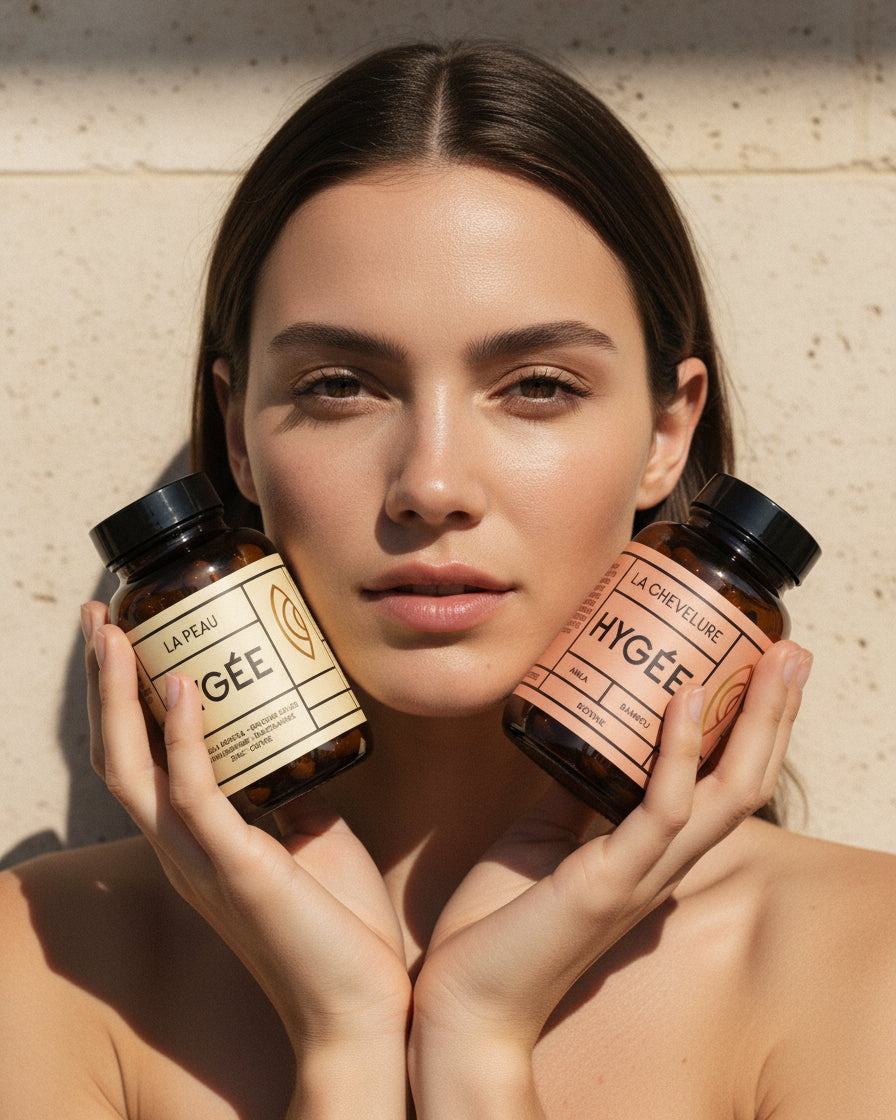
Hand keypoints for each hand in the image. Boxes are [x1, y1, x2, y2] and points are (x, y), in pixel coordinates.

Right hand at [81, 602, 410, 1112]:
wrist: (359, 1005)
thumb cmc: (336, 927)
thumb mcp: (310, 840)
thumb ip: (287, 799)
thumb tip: (293, 757)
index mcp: (196, 841)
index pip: (139, 759)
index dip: (123, 699)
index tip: (125, 638)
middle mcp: (181, 847)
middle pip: (117, 752)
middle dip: (103, 682)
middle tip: (99, 617)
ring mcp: (200, 858)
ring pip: (134, 765)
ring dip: (120, 694)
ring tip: (117, 633)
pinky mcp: (234, 867)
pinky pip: (194, 791)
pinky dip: (186, 734)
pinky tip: (183, 684)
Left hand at [408, 640, 811, 1116]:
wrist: (463, 997)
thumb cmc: (502, 921)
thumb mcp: (544, 836)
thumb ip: (575, 794)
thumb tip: (584, 735)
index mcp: (653, 854)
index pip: (726, 785)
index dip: (752, 728)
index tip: (762, 666)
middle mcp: (664, 864)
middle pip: (747, 783)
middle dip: (775, 715)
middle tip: (793, 652)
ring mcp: (641, 875)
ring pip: (726, 794)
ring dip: (753, 723)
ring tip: (770, 662)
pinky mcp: (607, 882)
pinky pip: (659, 811)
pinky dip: (677, 754)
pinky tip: (682, 700)